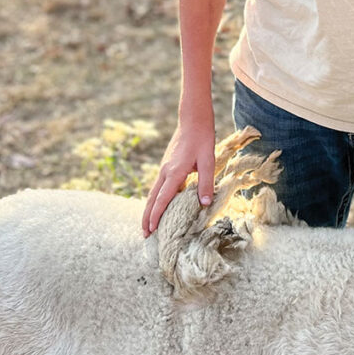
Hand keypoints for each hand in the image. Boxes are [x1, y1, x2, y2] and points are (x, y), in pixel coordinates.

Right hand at [142, 119, 215, 236]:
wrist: (193, 119)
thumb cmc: (202, 139)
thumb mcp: (208, 160)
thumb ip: (206, 183)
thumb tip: (204, 204)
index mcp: (174, 172)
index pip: (162, 199)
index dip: (156, 216)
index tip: (151, 231)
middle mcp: (165, 171)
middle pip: (152, 199)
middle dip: (147, 217)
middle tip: (145, 235)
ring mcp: (164, 168)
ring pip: (153, 193)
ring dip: (149, 209)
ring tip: (148, 225)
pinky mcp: (167, 165)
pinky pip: (158, 186)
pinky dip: (154, 199)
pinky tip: (158, 205)